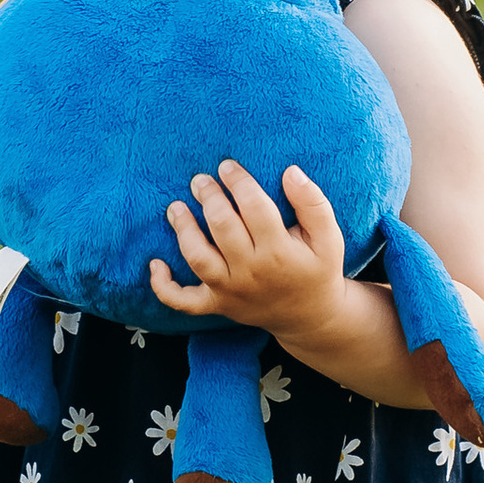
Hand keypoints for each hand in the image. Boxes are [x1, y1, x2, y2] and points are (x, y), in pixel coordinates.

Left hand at [150, 160, 349, 333]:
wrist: (309, 317)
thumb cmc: (317, 270)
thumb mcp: (329, 238)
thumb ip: (313, 204)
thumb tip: (290, 172)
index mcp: (279, 252)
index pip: (254, 208)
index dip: (239, 182)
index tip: (227, 166)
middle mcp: (251, 272)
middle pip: (222, 227)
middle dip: (209, 198)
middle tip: (200, 180)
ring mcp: (230, 291)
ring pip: (198, 258)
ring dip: (183, 230)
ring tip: (175, 207)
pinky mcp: (217, 305)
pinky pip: (184, 301)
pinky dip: (164, 286)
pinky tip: (155, 263)